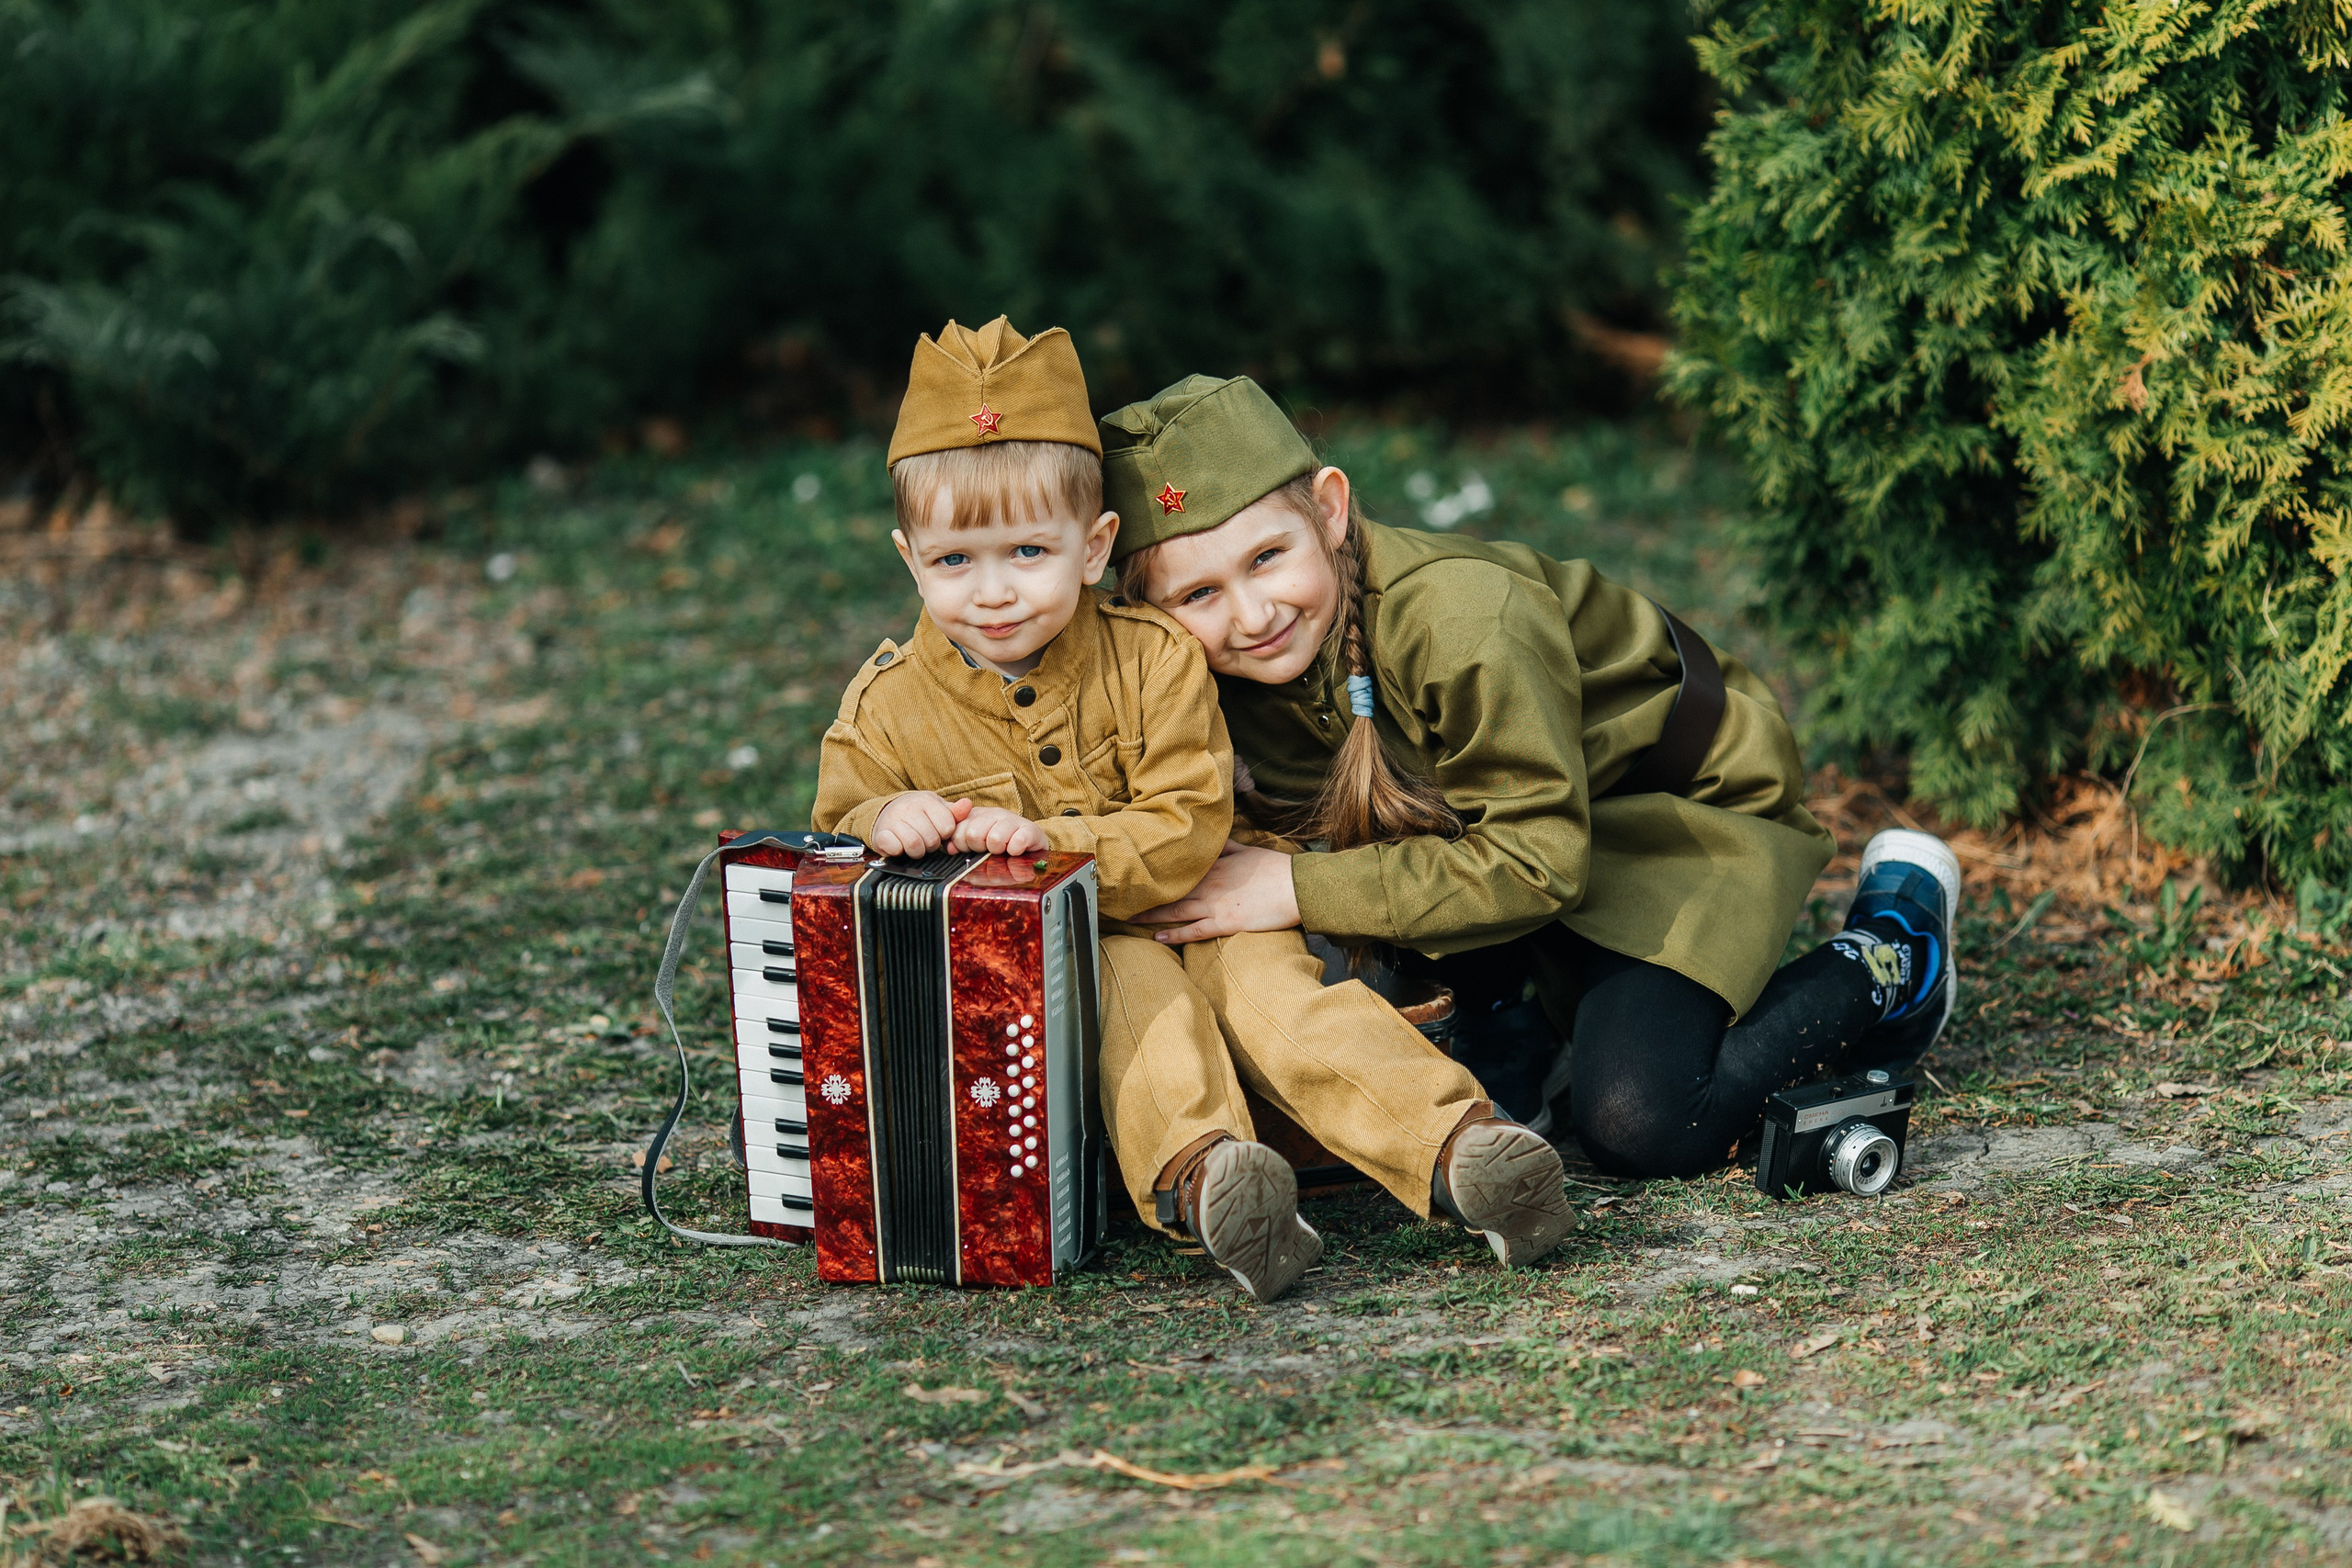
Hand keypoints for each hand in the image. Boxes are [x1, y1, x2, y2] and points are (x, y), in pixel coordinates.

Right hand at [870, 791, 967, 856]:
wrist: (885, 812)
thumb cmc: (916, 813)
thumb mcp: (936, 809)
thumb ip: (954, 812)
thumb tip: (967, 804)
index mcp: (926, 800)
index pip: (947, 826)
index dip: (944, 834)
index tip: (936, 832)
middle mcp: (908, 808)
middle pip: (932, 839)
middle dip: (930, 845)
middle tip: (924, 840)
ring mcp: (893, 820)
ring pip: (915, 845)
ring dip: (917, 851)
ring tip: (914, 845)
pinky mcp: (880, 834)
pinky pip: (895, 848)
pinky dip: (899, 851)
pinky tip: (899, 846)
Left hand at [952, 805, 1046, 856]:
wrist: (1030, 845)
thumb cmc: (998, 847)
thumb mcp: (973, 841)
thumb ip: (957, 840)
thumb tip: (950, 847)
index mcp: (976, 815)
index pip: (957, 830)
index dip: (962, 845)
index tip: (971, 847)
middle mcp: (994, 813)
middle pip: (973, 834)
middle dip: (979, 848)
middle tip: (988, 849)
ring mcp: (1013, 820)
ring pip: (995, 838)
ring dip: (998, 850)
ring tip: (1003, 851)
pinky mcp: (1031, 830)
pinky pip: (1018, 841)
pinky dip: (1015, 850)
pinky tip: (1015, 851)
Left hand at [1133, 839, 1300, 943]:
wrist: (1297, 887)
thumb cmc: (1275, 869)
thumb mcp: (1248, 850)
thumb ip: (1226, 847)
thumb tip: (1210, 839)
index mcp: (1214, 866)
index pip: (1177, 870)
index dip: (1155, 874)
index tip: (1136, 875)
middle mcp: (1209, 883)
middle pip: (1170, 891)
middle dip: (1145, 895)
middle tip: (1121, 899)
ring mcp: (1215, 904)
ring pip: (1176, 910)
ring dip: (1151, 915)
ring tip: (1130, 919)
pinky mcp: (1225, 922)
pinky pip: (1194, 930)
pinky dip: (1175, 934)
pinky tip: (1158, 937)